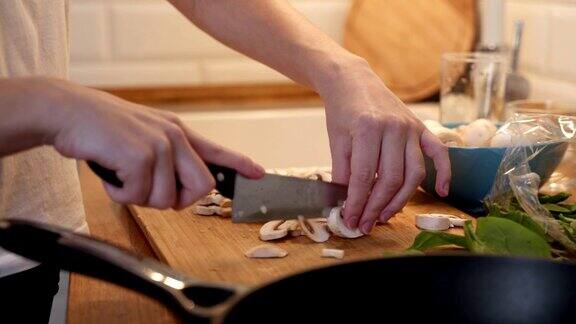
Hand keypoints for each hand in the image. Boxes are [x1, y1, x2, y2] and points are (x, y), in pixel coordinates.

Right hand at [39, 78, 263, 208]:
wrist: (68, 111)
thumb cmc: (103, 128)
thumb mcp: (143, 135)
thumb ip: (166, 158)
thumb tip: (178, 192)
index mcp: (177, 131)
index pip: (216, 150)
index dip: (239, 164)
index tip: (259, 173)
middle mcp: (175, 136)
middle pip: (201, 187)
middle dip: (177, 200)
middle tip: (149, 190)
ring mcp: (160, 145)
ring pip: (166, 199)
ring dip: (140, 197)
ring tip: (122, 175)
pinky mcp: (141, 155)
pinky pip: (138, 196)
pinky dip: (120, 194)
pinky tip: (111, 173)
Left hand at [319, 60, 450, 233]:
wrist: (353, 80)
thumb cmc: (342, 111)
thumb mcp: (336, 141)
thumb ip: (343, 172)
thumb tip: (347, 204)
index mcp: (368, 130)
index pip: (364, 177)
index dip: (357, 203)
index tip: (350, 220)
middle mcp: (394, 129)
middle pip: (390, 179)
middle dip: (376, 207)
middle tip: (365, 224)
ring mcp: (411, 128)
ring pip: (413, 173)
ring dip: (400, 200)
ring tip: (384, 216)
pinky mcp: (421, 127)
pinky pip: (439, 152)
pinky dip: (444, 173)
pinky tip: (443, 192)